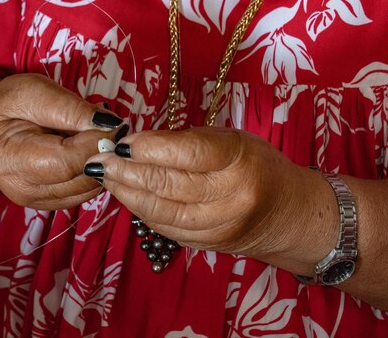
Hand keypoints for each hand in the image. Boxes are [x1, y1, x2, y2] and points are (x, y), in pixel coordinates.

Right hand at [0, 73, 124, 209]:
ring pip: (92, 187)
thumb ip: (69, 108)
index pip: (67, 162)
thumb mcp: (33, 91)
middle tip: (111, 125)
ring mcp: (40, 201)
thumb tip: (108, 125)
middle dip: (104, 151)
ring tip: (96, 133)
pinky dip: (98, 168)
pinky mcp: (56, 202)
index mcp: (11, 161)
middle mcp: (24, 189)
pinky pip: (90, 190)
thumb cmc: (11, 105)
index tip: (115, 122)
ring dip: (104, 160)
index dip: (97, 142)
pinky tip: (89, 148)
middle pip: (82, 178)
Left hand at [84, 127, 334, 262]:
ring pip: (159, 209)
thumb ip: (190, 142)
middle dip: (126, 171)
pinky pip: (164, 227)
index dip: (149, 147)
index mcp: (239, 162)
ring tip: (105, 176)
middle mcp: (229, 197)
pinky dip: (140, 210)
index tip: (122, 141)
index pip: (188, 153)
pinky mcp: (206, 245)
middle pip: (167, 184)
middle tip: (99, 159)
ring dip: (125, 192)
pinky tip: (125, 195)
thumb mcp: (232, 141)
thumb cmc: (257, 166)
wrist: (289, 215)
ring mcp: (217, 226)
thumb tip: (140, 143)